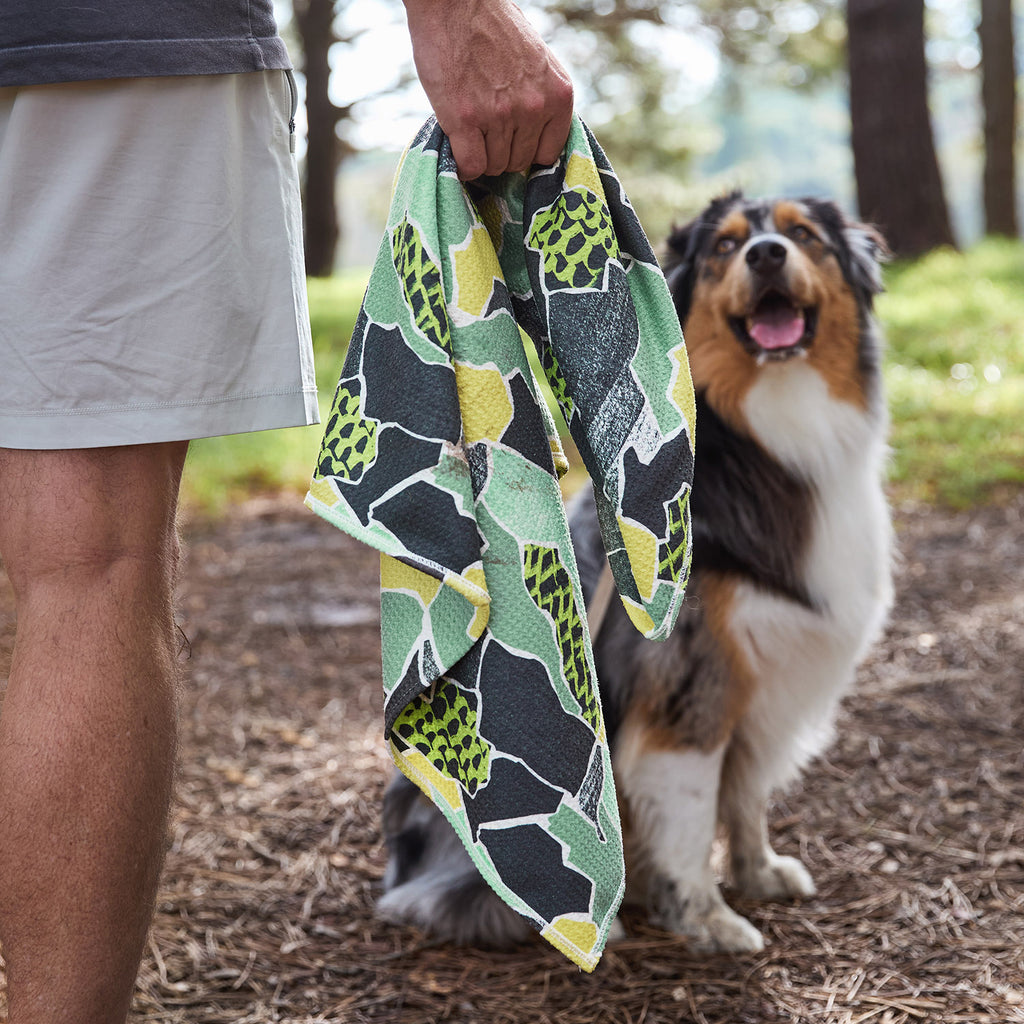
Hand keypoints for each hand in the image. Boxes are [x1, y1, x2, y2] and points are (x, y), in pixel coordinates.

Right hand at [403, 0, 573, 179]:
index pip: (548, 154)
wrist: (456, 1)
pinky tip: (458, 145)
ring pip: (493, 166)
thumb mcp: (537, 62)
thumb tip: (535, 138)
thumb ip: (542, 98)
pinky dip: (462, 164)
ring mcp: (500, 115)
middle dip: (501, 152)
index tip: (512, 141)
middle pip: (518, 162)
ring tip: (471, 125)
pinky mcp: (466, 119)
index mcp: (558, 95)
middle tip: (485, 128)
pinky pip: (470, 166)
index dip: (526, 150)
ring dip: (480, 154)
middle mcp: (534, 108)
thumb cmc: (493, 28)